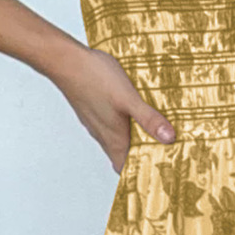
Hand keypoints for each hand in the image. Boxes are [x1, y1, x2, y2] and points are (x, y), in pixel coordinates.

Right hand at [54, 44, 175, 171]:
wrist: (65, 61)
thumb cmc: (94, 78)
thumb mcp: (128, 99)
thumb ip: (148, 119)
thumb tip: (169, 138)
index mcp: (113, 139)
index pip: (125, 169)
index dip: (138, 174)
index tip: (154, 174)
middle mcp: (103, 134)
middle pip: (121, 156)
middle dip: (138, 157)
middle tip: (158, 153)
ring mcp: (95, 122)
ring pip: (115, 140)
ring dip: (130, 140)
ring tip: (149, 134)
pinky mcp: (92, 109)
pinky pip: (109, 124)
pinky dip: (121, 125)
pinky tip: (129, 113)